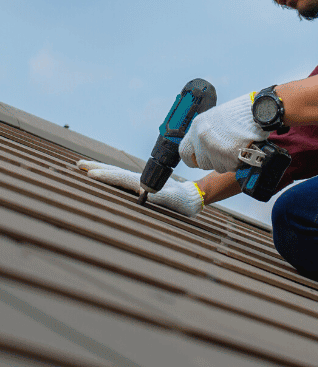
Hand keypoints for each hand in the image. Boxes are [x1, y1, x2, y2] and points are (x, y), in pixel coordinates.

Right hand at [76, 160, 204, 216]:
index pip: (120, 178)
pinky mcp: (140, 186)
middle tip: (78, 164)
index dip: (105, 176)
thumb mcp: (171, 200)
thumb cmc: (181, 202)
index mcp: (143, 182)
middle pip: (114, 171)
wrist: (191, 198)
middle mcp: (139, 180)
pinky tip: (103, 177)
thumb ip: (159, 196)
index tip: (89, 174)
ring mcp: (139, 182)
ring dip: (101, 170)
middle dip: (96, 168)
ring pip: (116, 174)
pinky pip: (121, 180)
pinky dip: (109, 176)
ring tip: (85, 167)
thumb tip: (143, 193)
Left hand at [179, 93, 269, 173]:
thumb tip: (202, 145)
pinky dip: (237, 162)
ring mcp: (215, 150)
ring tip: (236, 147)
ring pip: (217, 167)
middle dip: (213, 160)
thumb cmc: (240, 112)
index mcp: (197, 127)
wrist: (258, 112)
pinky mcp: (229, 158)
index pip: (184, 152)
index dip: (193, 158)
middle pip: (202, 163)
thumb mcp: (215, 117)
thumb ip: (205, 132)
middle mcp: (202, 139)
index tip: (198, 159)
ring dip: (226, 161)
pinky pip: (231, 167)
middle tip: (225, 151)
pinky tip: (243, 149)